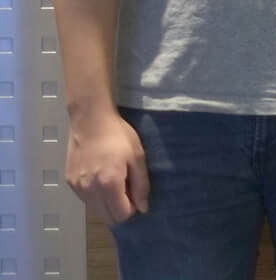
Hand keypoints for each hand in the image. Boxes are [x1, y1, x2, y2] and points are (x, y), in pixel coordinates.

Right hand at [65, 111, 148, 225]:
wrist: (90, 121)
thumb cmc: (118, 136)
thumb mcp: (137, 157)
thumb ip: (141, 185)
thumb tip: (143, 208)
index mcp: (109, 184)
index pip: (121, 215)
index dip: (133, 209)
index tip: (136, 195)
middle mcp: (90, 191)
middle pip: (107, 218)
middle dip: (120, 210)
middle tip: (127, 190)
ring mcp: (77, 188)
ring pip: (96, 210)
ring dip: (107, 204)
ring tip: (114, 181)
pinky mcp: (70, 183)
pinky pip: (86, 200)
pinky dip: (96, 196)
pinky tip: (101, 177)